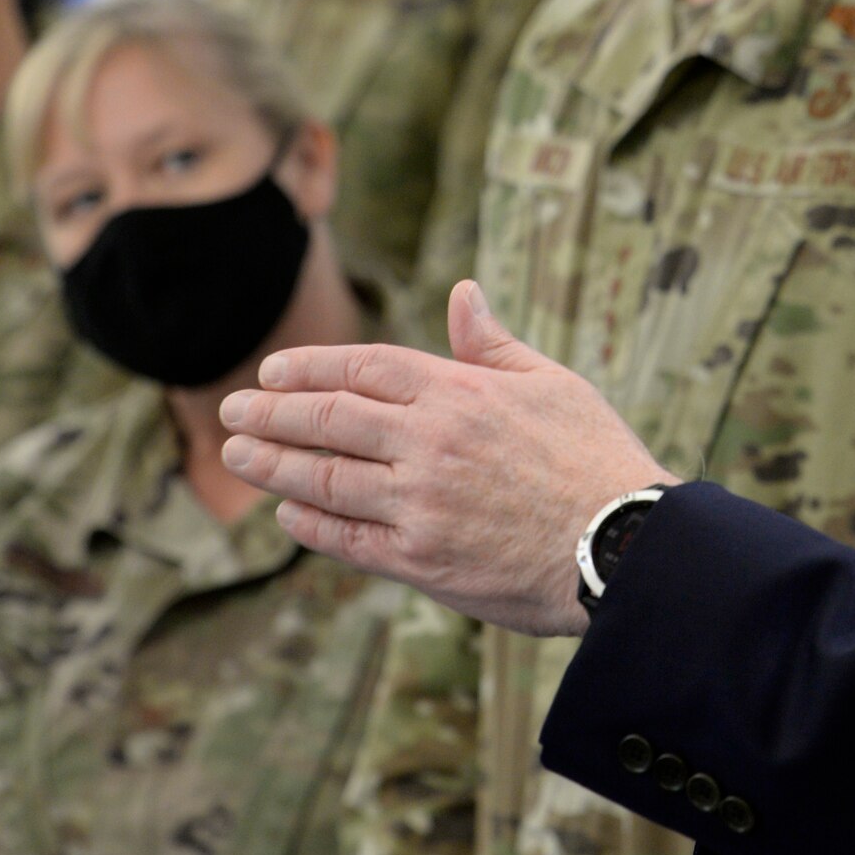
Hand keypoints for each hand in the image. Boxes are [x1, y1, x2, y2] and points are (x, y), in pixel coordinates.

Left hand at [218, 282, 673, 633]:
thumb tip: (463, 294)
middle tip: (232, 409)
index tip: (273, 370)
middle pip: (329, 418)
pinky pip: (347, 539)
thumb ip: (492, 345)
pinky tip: (288, 514)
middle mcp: (429, 442)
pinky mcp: (421, 560)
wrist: (622, 544)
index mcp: (459, 392)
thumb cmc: (595, 458)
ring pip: (325, 479)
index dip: (310, 367)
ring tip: (238, 453)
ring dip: (274, 464)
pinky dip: (310, 525)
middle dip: (272, 412)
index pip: (363, 368)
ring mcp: (419, 503)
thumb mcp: (551, 383)